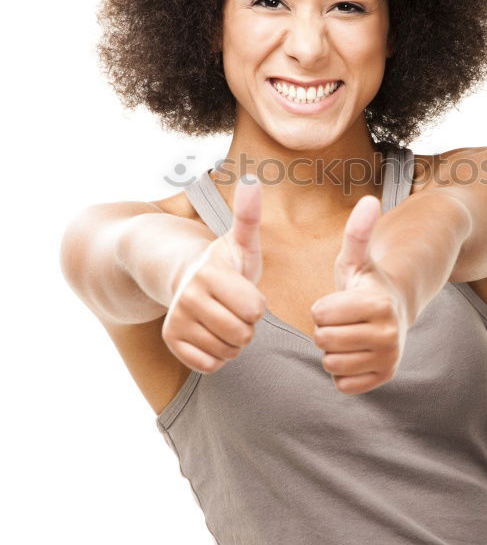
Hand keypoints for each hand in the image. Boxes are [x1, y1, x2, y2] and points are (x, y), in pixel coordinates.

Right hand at [163, 177, 266, 372]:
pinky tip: (211, 335)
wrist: (187, 279)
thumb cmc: (225, 263)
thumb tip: (252, 179)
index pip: (255, 310)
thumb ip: (248, 215)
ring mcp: (177, 320)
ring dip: (232, 342)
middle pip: (242, 334)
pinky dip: (216, 356)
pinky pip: (209, 365)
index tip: (244, 291)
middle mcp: (188, 297)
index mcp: (210, 273)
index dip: (257, 304)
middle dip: (246, 325)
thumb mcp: (242, 241)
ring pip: (227, 352)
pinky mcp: (171, 341)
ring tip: (224, 320)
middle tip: (234, 308)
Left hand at [310, 195, 408, 393]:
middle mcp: (389, 333)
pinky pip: (342, 383)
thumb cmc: (365, 282)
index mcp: (378, 303)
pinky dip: (342, 371)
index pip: (320, 315)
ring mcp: (389, 358)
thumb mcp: (356, 258)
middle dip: (325, 329)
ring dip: (332, 350)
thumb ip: (357, 232)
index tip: (338, 301)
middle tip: (343, 319)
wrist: (394, 309)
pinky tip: (355, 352)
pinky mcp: (385, 377)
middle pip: (324, 340)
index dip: (322, 307)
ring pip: (330, 363)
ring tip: (348, 334)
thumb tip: (369, 199)